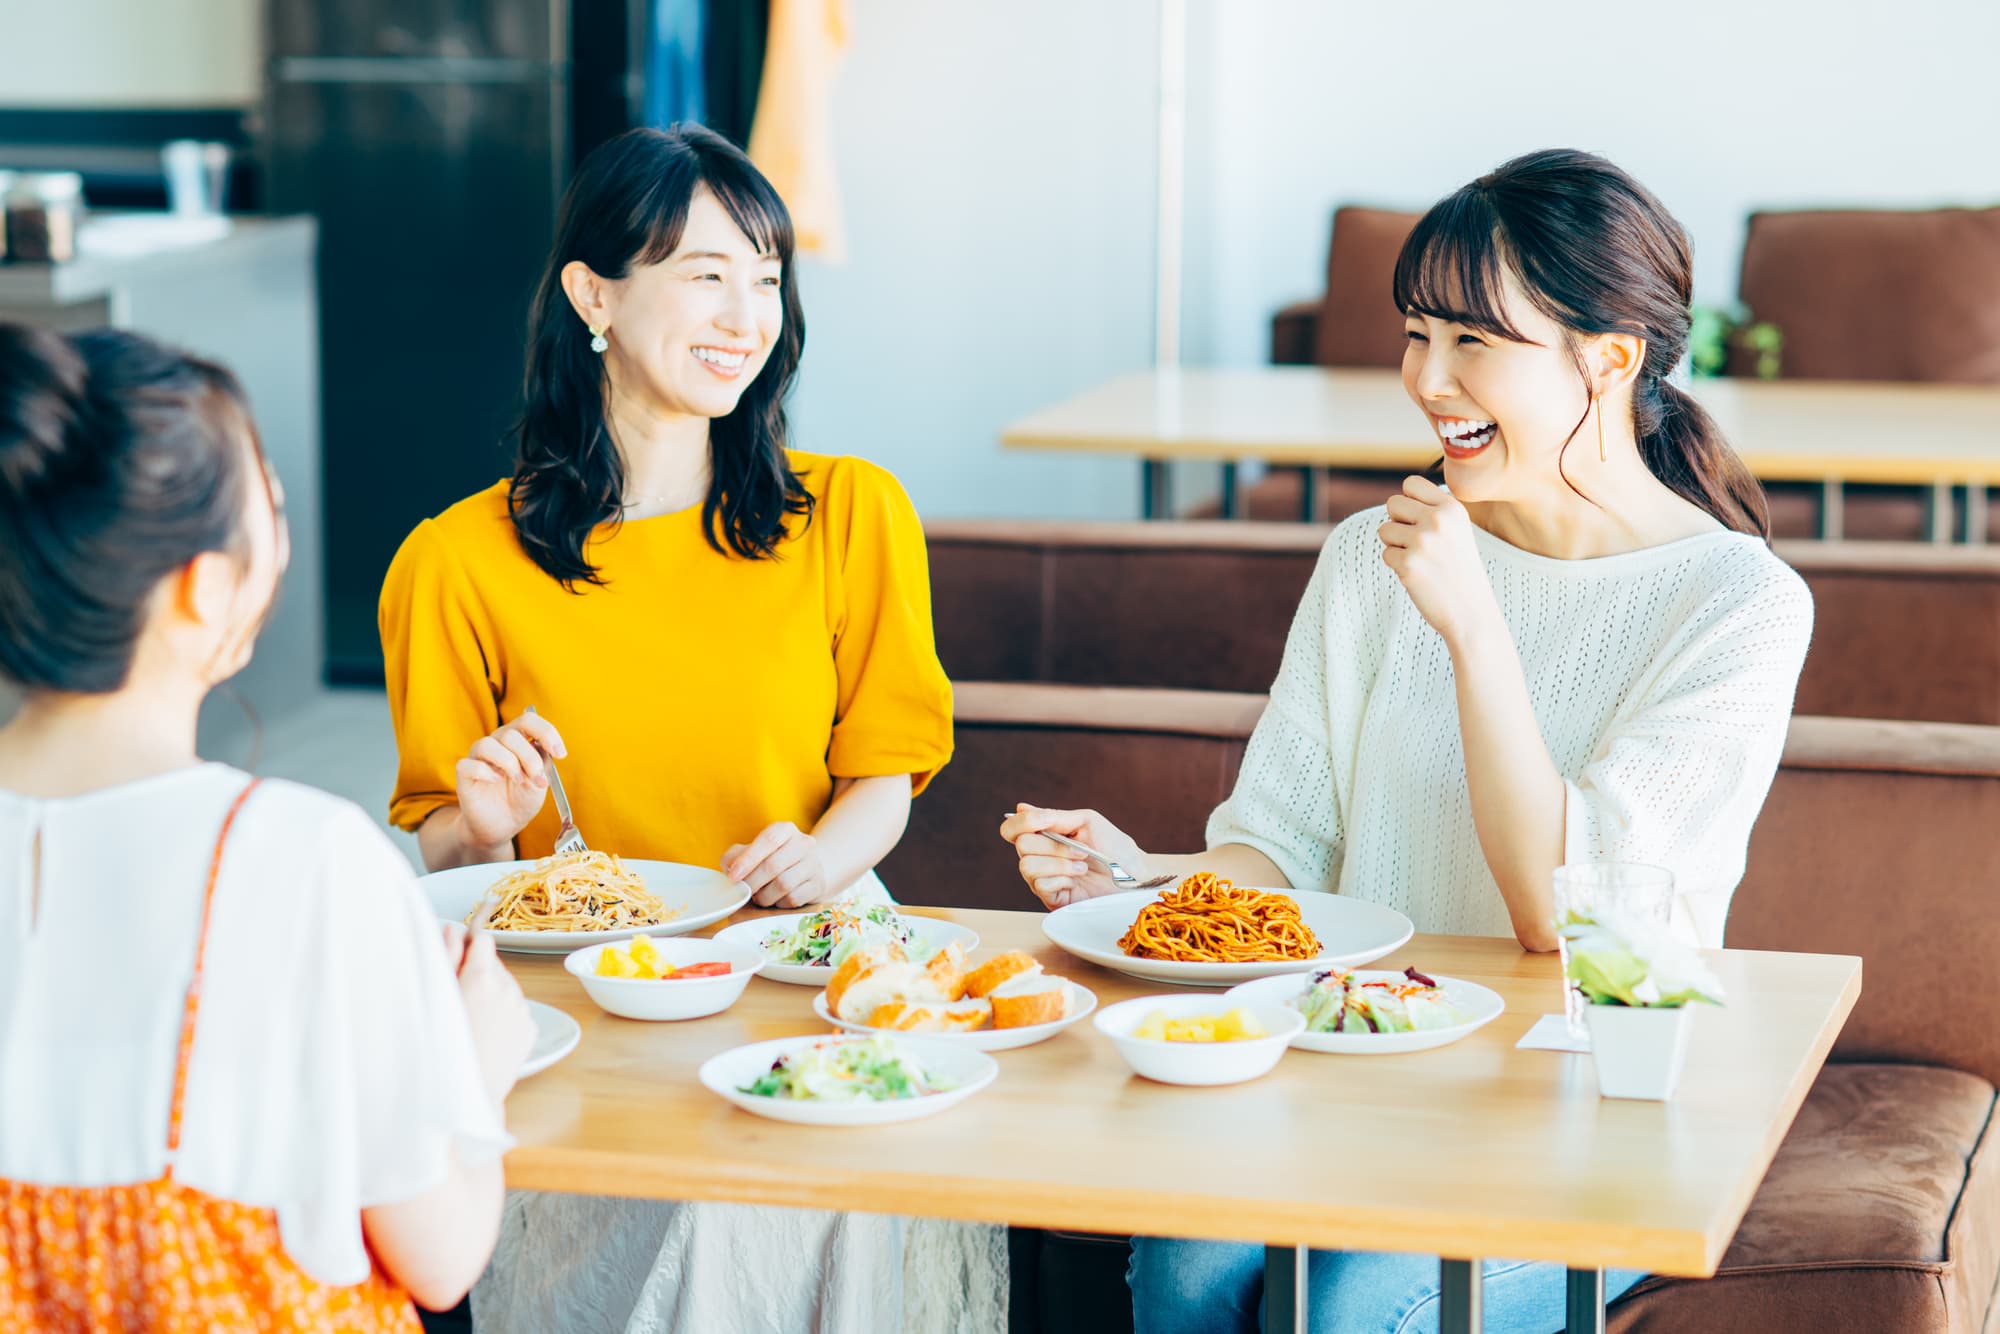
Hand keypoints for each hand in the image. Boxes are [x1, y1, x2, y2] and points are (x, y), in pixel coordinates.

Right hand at [454, 711, 566, 851]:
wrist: (503, 825)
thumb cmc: (521, 799)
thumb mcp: (540, 781)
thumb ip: (543, 761)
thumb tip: (544, 746)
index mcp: (517, 739)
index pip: (528, 720)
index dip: (547, 732)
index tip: (561, 754)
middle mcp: (496, 742)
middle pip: (511, 734)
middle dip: (530, 758)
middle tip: (538, 779)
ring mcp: (478, 756)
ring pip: (488, 744)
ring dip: (509, 764)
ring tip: (519, 781)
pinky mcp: (464, 773)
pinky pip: (469, 764)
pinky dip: (486, 772)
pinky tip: (496, 781)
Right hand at [454, 930, 533, 1108]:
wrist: (465, 1094)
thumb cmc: (439, 1048)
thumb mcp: (435, 997)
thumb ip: (446, 958)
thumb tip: (452, 929)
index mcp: (481, 978)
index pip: (482, 940)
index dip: (468, 946)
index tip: (458, 957)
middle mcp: (509, 990)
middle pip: (495, 964)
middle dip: (478, 971)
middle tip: (458, 996)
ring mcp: (523, 1010)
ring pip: (508, 987)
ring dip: (492, 993)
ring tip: (470, 1019)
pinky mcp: (531, 1030)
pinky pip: (518, 1010)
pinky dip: (505, 1015)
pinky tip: (486, 1033)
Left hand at [723, 822, 834, 907]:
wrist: (805, 869)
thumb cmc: (771, 859)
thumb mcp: (752, 851)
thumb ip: (734, 856)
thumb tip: (730, 869)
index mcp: (785, 830)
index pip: (768, 840)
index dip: (748, 859)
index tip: (734, 876)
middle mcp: (804, 843)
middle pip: (773, 865)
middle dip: (753, 882)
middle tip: (743, 891)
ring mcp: (813, 864)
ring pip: (783, 885)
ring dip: (764, 896)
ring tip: (758, 896)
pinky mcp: (818, 885)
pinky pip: (794, 899)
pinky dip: (779, 903)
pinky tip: (775, 899)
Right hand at [1000, 804, 1149, 908]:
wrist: (1135, 876)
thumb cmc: (1115, 847)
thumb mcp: (1086, 822)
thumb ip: (1053, 817)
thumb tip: (1021, 807)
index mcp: (1045, 835)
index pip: (1013, 828)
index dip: (1022, 822)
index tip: (1046, 822)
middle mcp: (1039, 856)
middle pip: (1021, 845)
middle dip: (1054, 846)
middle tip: (1080, 850)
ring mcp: (1044, 878)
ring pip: (1028, 866)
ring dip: (1060, 863)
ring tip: (1082, 866)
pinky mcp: (1051, 898)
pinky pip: (1041, 885)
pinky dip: (1063, 878)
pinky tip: (1078, 880)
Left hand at [1378, 476, 1501, 647]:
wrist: (1470, 611)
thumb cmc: (1459, 570)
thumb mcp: (1457, 530)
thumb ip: (1432, 511)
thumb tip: (1397, 501)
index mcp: (1452, 508)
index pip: (1411, 483)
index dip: (1408, 501)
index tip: (1419, 518)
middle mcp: (1438, 520)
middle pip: (1392, 503)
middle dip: (1397, 521)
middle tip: (1416, 542)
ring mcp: (1422, 541)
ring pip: (1384, 529)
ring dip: (1395, 545)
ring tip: (1419, 559)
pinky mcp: (1408, 563)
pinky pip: (1386, 554)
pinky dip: (1396, 565)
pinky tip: (1418, 574)